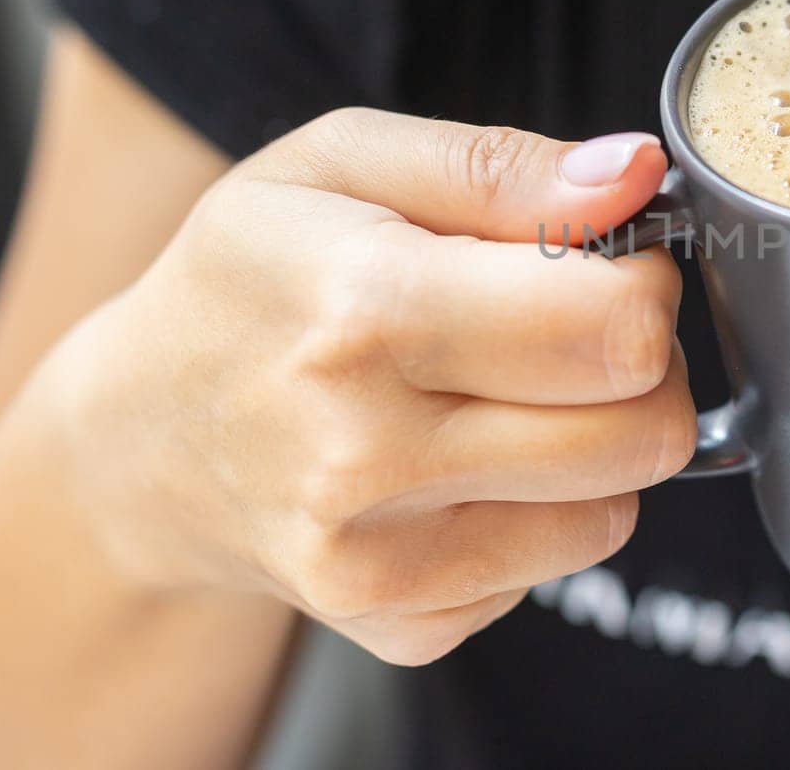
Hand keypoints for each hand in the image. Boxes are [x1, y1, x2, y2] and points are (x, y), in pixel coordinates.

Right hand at [44, 109, 693, 664]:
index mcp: (365, 312)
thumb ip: (502, 164)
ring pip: (618, 510)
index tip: (605, 266)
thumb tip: (636, 174)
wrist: (145, 437)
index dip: (644, 286)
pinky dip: (541, 508)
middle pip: (644, 433)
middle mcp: (365, 455)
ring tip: (506, 393)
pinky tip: (463, 462)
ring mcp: (380, 562)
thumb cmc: (251, 277)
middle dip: (642, 368)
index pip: (617, 330)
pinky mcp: (403, 625)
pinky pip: (559, 564)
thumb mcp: (345, 163)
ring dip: (596, 442)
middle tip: (571, 330)